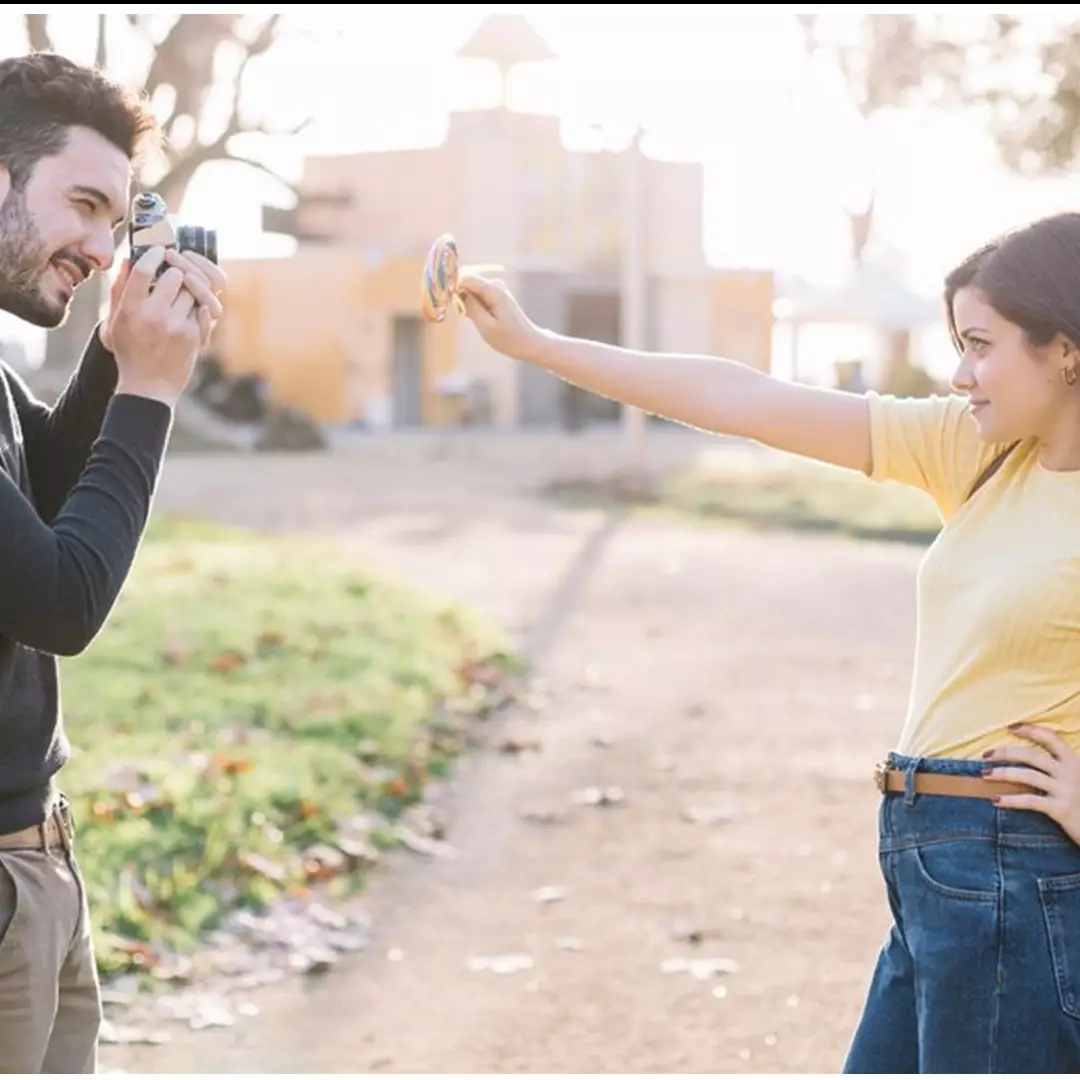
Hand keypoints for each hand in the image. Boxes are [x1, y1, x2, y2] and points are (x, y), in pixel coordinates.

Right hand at [101, 249, 224, 353]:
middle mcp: (154, 316)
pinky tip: (192, 310)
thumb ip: (120, 290)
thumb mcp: (115, 321)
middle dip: (177, 272)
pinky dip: (199, 306)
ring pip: (192, 291)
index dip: (153, 255)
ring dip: (189, 288)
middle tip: (175, 273)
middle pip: (175, 276)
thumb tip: (130, 259)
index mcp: (130, 309)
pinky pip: (203, 309)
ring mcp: (176, 326)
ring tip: (182, 293)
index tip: (160, 251)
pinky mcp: (193, 336)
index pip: (143, 270)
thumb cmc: (129, 352)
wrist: (148, 387)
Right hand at [457, 275, 548, 362]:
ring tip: (470, 319)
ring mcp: (497, 291)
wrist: (530, 344)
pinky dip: (473, 305)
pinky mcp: (497, 297)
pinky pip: (478, 296)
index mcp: (494, 291)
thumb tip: (458, 292)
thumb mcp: (486, 326)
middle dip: (460, 295)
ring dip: (466, 302)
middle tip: (461, 315)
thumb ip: (471, 307)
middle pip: (468, 282)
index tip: (447, 301)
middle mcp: (496, 286)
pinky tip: (475, 318)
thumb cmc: (510, 339)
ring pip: (472, 290)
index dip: (454, 286)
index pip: (466, 278)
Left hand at [982, 724, 1079, 842]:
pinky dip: (1010, 800)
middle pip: (1033, 755)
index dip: (1031, 731)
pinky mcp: (1060, 809)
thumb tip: (1032, 759)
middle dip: (1006, 752)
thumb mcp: (1078, 779)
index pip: (1052, 739)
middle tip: (986, 755)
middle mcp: (1070, 773)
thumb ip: (1061, 768)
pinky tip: (995, 799)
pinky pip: (1030, 801)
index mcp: (1074, 762)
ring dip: (1003, 773)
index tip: (1011, 727)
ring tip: (984, 775)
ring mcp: (1065, 790)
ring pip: (1028, 775)